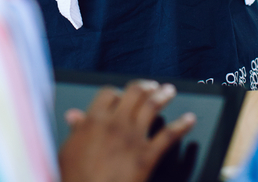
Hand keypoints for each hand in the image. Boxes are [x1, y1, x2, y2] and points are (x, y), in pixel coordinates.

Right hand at [59, 80, 196, 181]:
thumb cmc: (75, 179)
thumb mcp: (68, 152)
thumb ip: (76, 131)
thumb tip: (74, 115)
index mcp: (94, 121)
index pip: (109, 93)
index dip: (117, 92)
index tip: (122, 95)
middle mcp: (115, 124)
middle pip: (134, 93)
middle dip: (145, 86)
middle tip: (152, 85)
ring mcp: (133, 138)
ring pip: (152, 106)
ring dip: (163, 95)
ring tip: (169, 91)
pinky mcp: (147, 155)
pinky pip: (169, 135)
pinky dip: (182, 125)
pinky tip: (189, 119)